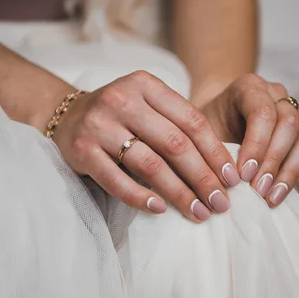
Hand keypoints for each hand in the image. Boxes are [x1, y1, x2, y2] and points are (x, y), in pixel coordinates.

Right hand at [51, 70, 241, 222]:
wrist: (66, 115)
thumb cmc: (121, 115)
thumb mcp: (148, 105)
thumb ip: (179, 124)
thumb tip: (223, 167)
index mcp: (146, 85)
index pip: (192, 121)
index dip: (216, 152)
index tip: (232, 179)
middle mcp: (122, 100)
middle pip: (175, 144)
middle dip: (203, 177)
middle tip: (221, 203)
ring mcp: (100, 125)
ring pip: (149, 164)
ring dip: (178, 192)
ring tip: (198, 212)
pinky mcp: (82, 150)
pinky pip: (116, 180)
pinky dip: (140, 197)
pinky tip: (160, 209)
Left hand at [201, 74, 298, 206]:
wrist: (212, 119)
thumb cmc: (203, 127)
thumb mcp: (200, 131)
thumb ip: (212, 149)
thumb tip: (227, 184)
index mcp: (249, 87)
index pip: (263, 113)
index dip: (256, 146)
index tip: (242, 175)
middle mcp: (276, 95)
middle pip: (290, 124)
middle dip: (274, 161)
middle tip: (257, 190)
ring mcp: (294, 113)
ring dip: (291, 170)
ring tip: (272, 196)